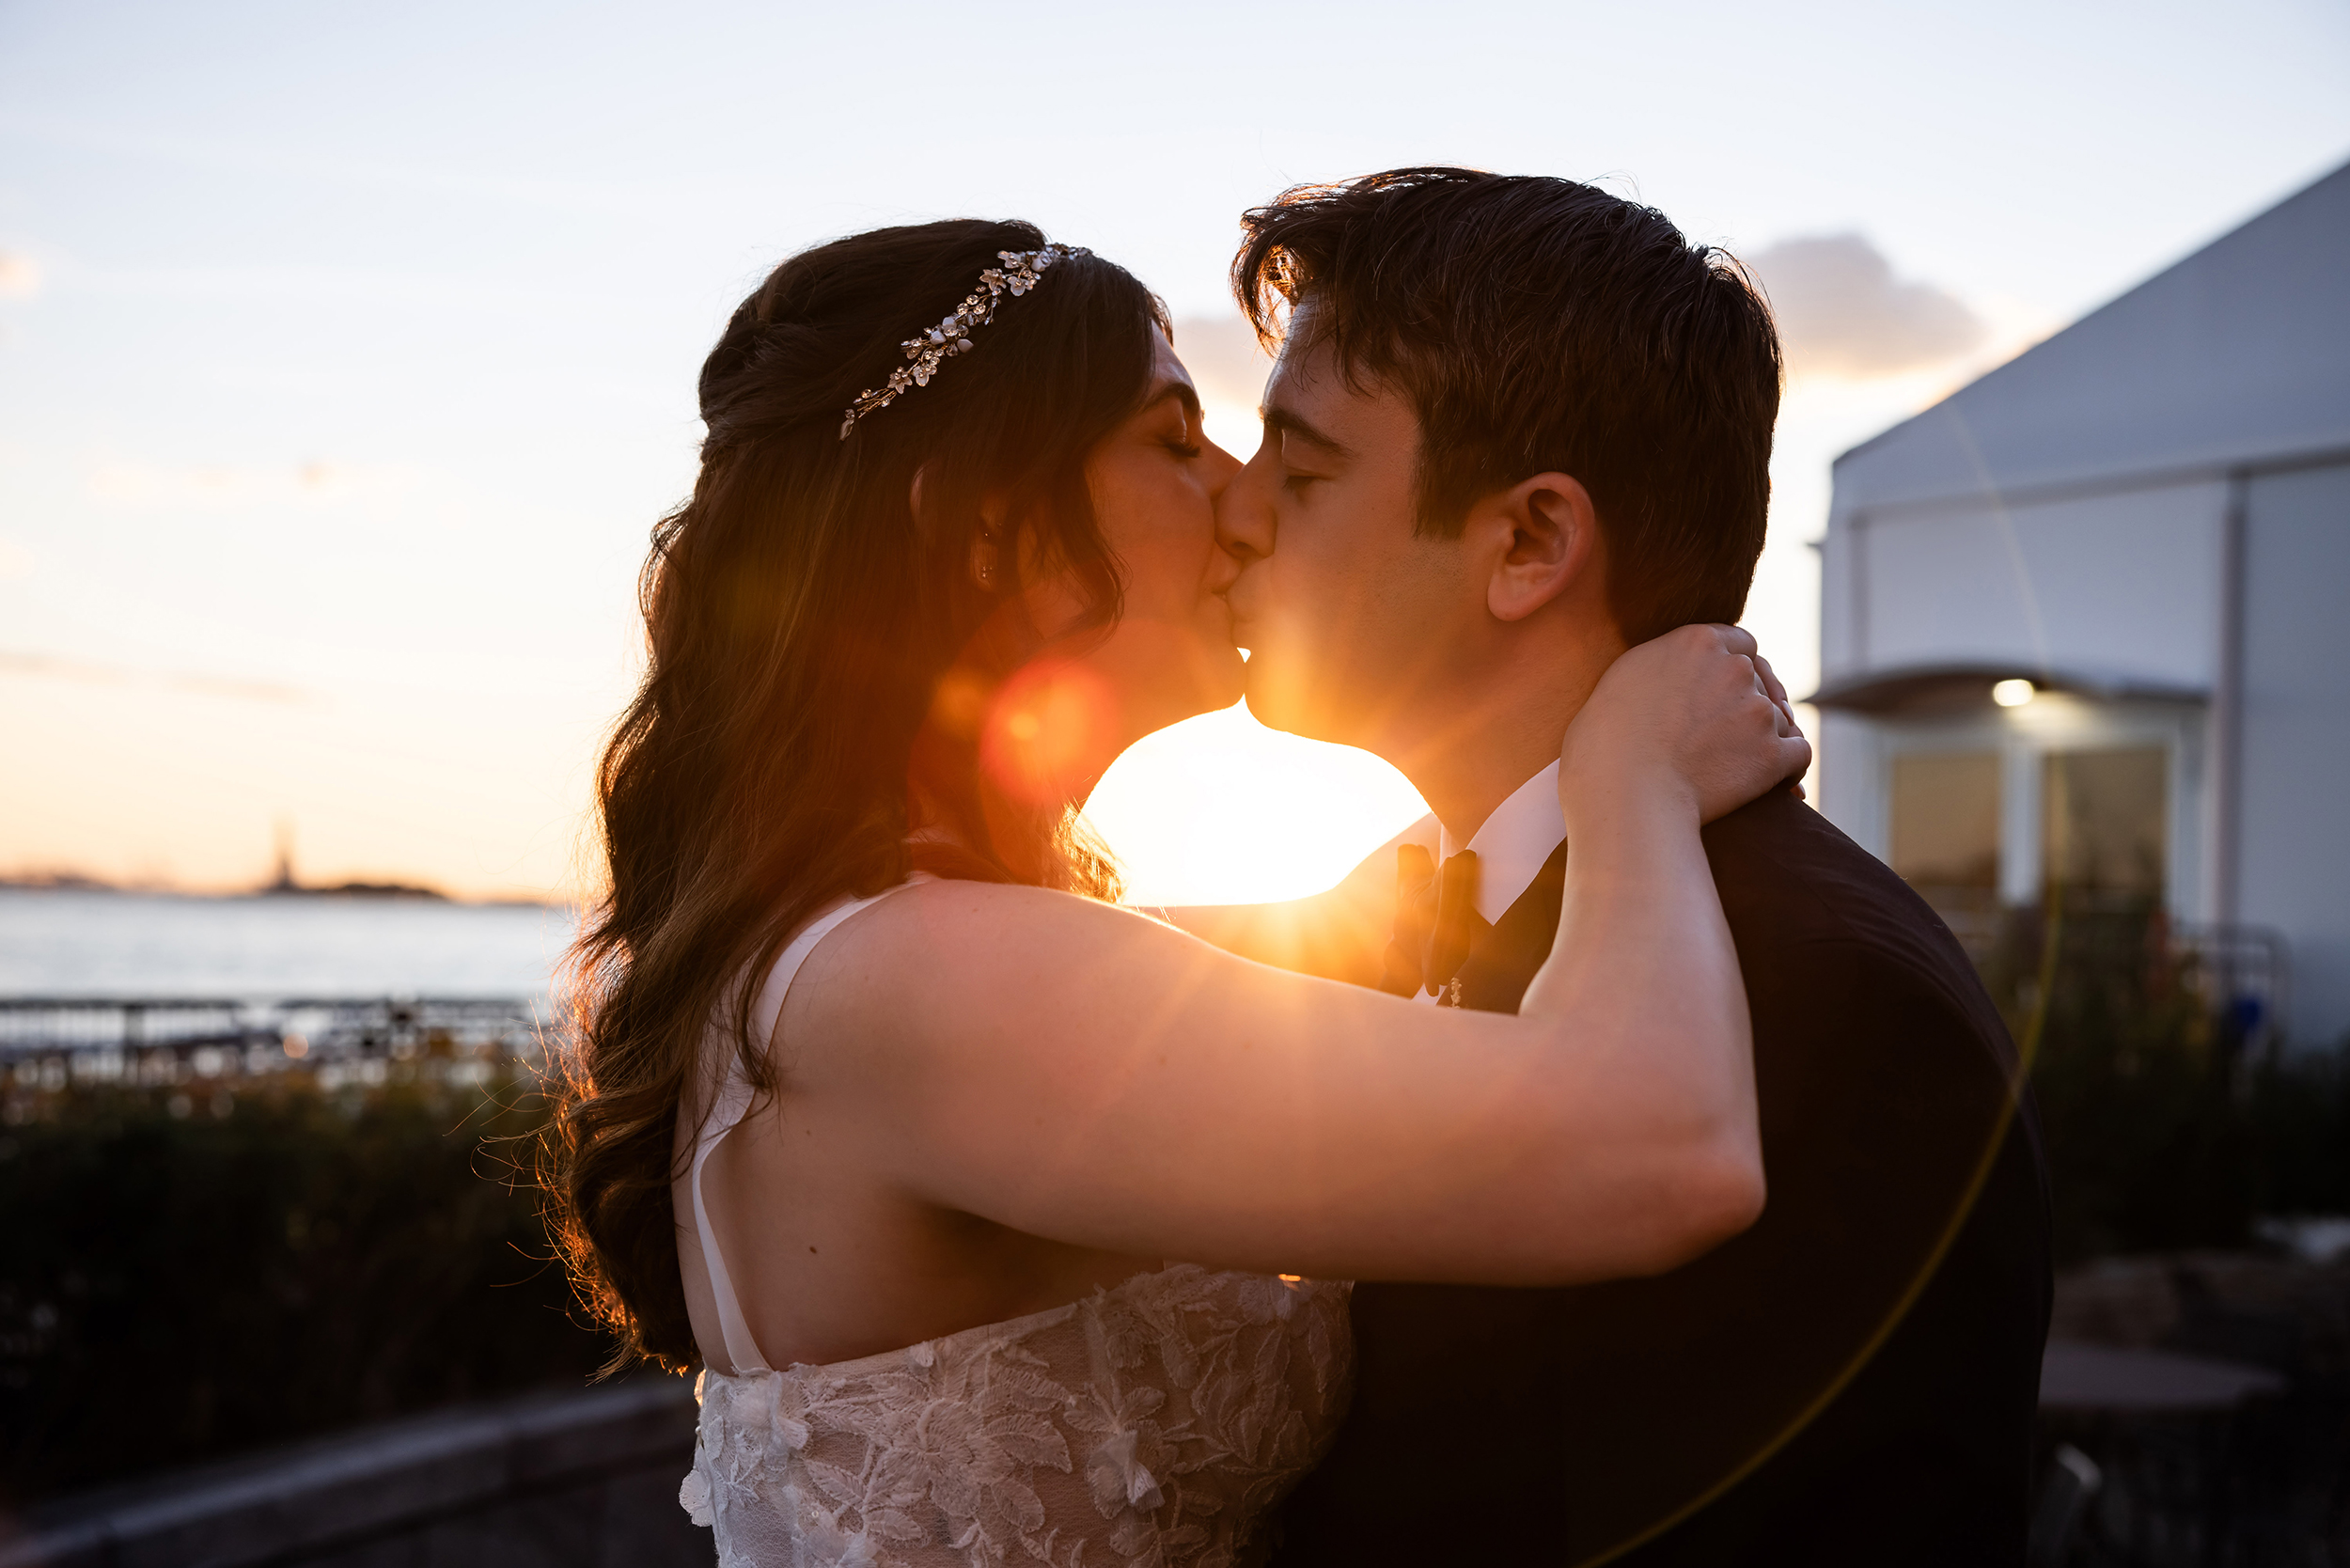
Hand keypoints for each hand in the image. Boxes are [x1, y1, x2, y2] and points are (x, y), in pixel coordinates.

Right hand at [1561, 625, 1810, 826]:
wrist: (1622, 795)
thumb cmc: (1602, 748)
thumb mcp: (1623, 682)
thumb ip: (1661, 668)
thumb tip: (1672, 680)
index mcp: (1695, 641)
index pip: (1739, 643)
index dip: (1733, 669)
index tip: (1723, 693)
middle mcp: (1734, 668)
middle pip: (1761, 679)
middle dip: (1749, 703)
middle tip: (1729, 734)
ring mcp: (1757, 710)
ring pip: (1780, 719)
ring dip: (1765, 738)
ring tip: (1737, 767)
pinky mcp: (1772, 754)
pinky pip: (1799, 754)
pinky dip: (1789, 769)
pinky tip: (1775, 784)